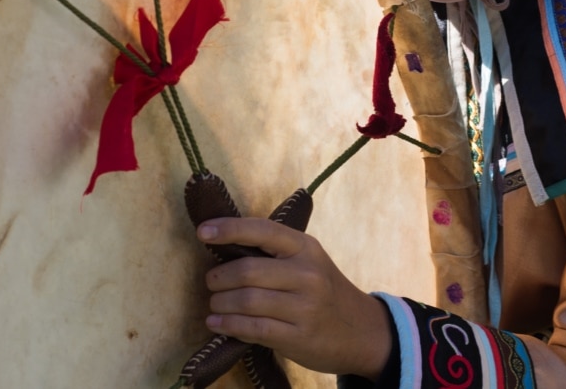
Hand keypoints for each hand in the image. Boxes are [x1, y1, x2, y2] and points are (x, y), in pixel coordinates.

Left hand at [197, 216, 391, 379]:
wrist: (363, 332)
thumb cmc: (325, 291)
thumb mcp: (309, 262)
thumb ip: (274, 254)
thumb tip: (222, 248)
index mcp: (306, 248)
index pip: (262, 230)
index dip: (229, 228)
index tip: (203, 231)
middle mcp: (307, 274)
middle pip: (247, 270)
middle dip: (218, 277)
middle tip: (210, 282)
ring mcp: (304, 307)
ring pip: (246, 300)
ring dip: (219, 303)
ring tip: (214, 305)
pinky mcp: (298, 336)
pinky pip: (252, 328)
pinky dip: (227, 325)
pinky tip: (217, 324)